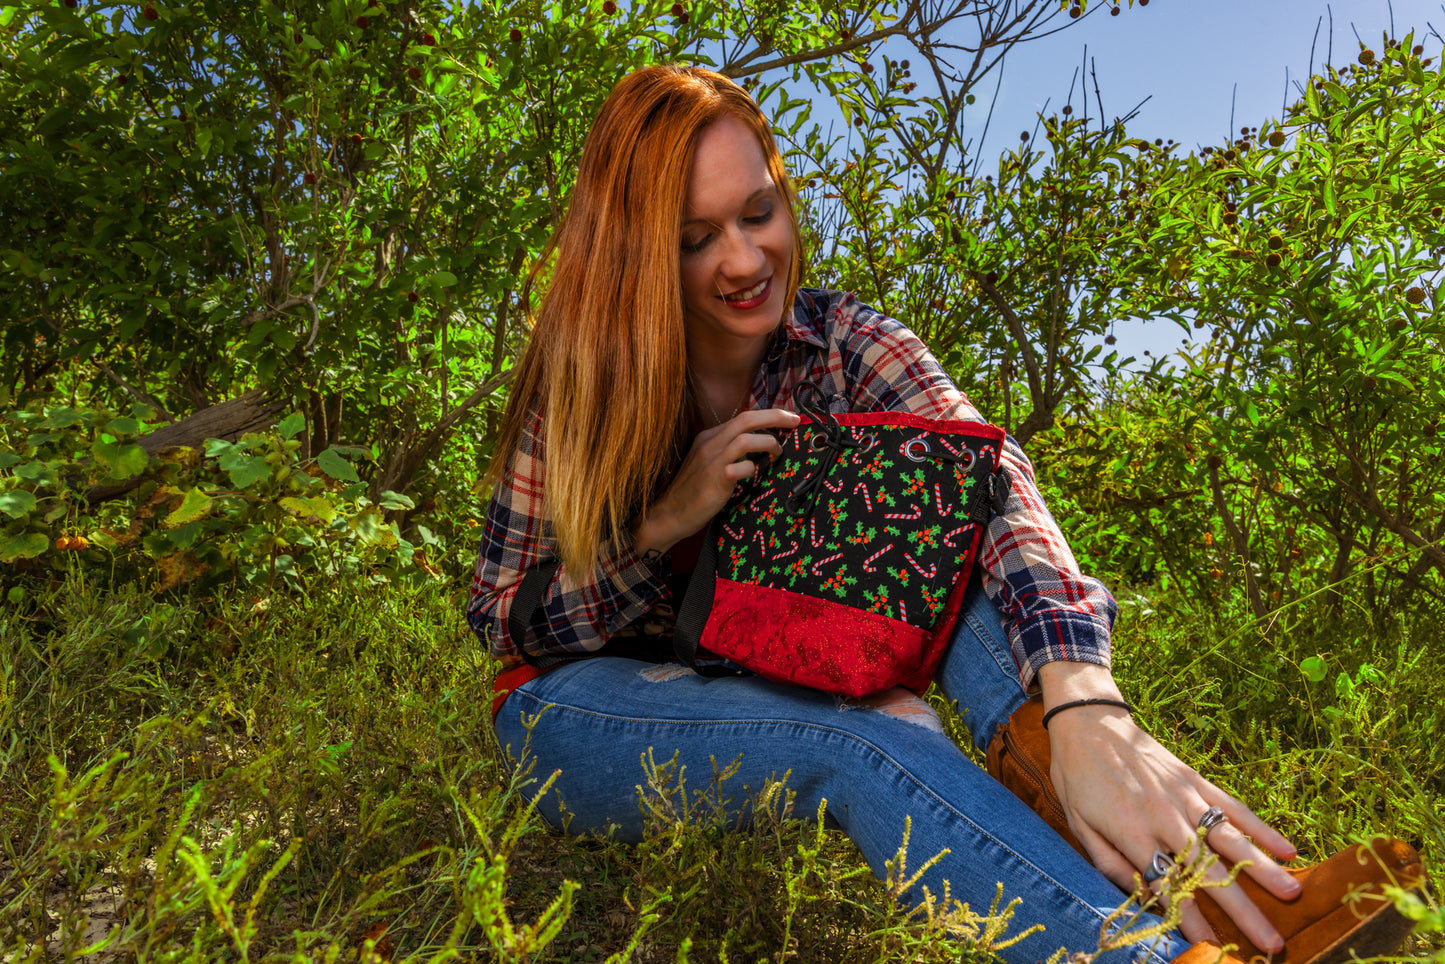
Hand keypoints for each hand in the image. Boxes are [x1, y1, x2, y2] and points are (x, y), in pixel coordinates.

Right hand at [632, 407, 799, 552]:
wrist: (668, 513)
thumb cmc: (693, 490)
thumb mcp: (709, 462)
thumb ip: (729, 451)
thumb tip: (759, 445)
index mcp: (709, 436)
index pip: (743, 417)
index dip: (768, 415)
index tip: (787, 418)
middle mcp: (710, 443)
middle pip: (747, 419)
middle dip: (775, 416)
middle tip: (795, 421)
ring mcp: (711, 460)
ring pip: (745, 438)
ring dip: (768, 442)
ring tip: (779, 452)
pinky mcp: (715, 480)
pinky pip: (741, 467)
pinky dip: (753, 468)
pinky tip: (756, 474)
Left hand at [1038, 664, 1300, 951]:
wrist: (1087, 722)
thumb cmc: (1078, 779)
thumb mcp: (1077, 825)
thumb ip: (1108, 862)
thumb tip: (1139, 898)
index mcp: (1131, 831)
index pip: (1167, 883)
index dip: (1189, 917)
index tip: (1212, 945)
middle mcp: (1163, 815)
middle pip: (1209, 869)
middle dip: (1242, 908)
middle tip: (1271, 939)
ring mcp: (1184, 796)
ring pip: (1230, 838)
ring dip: (1264, 868)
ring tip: (1293, 894)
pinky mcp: (1194, 779)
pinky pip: (1232, 806)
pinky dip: (1261, 828)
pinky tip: (1288, 848)